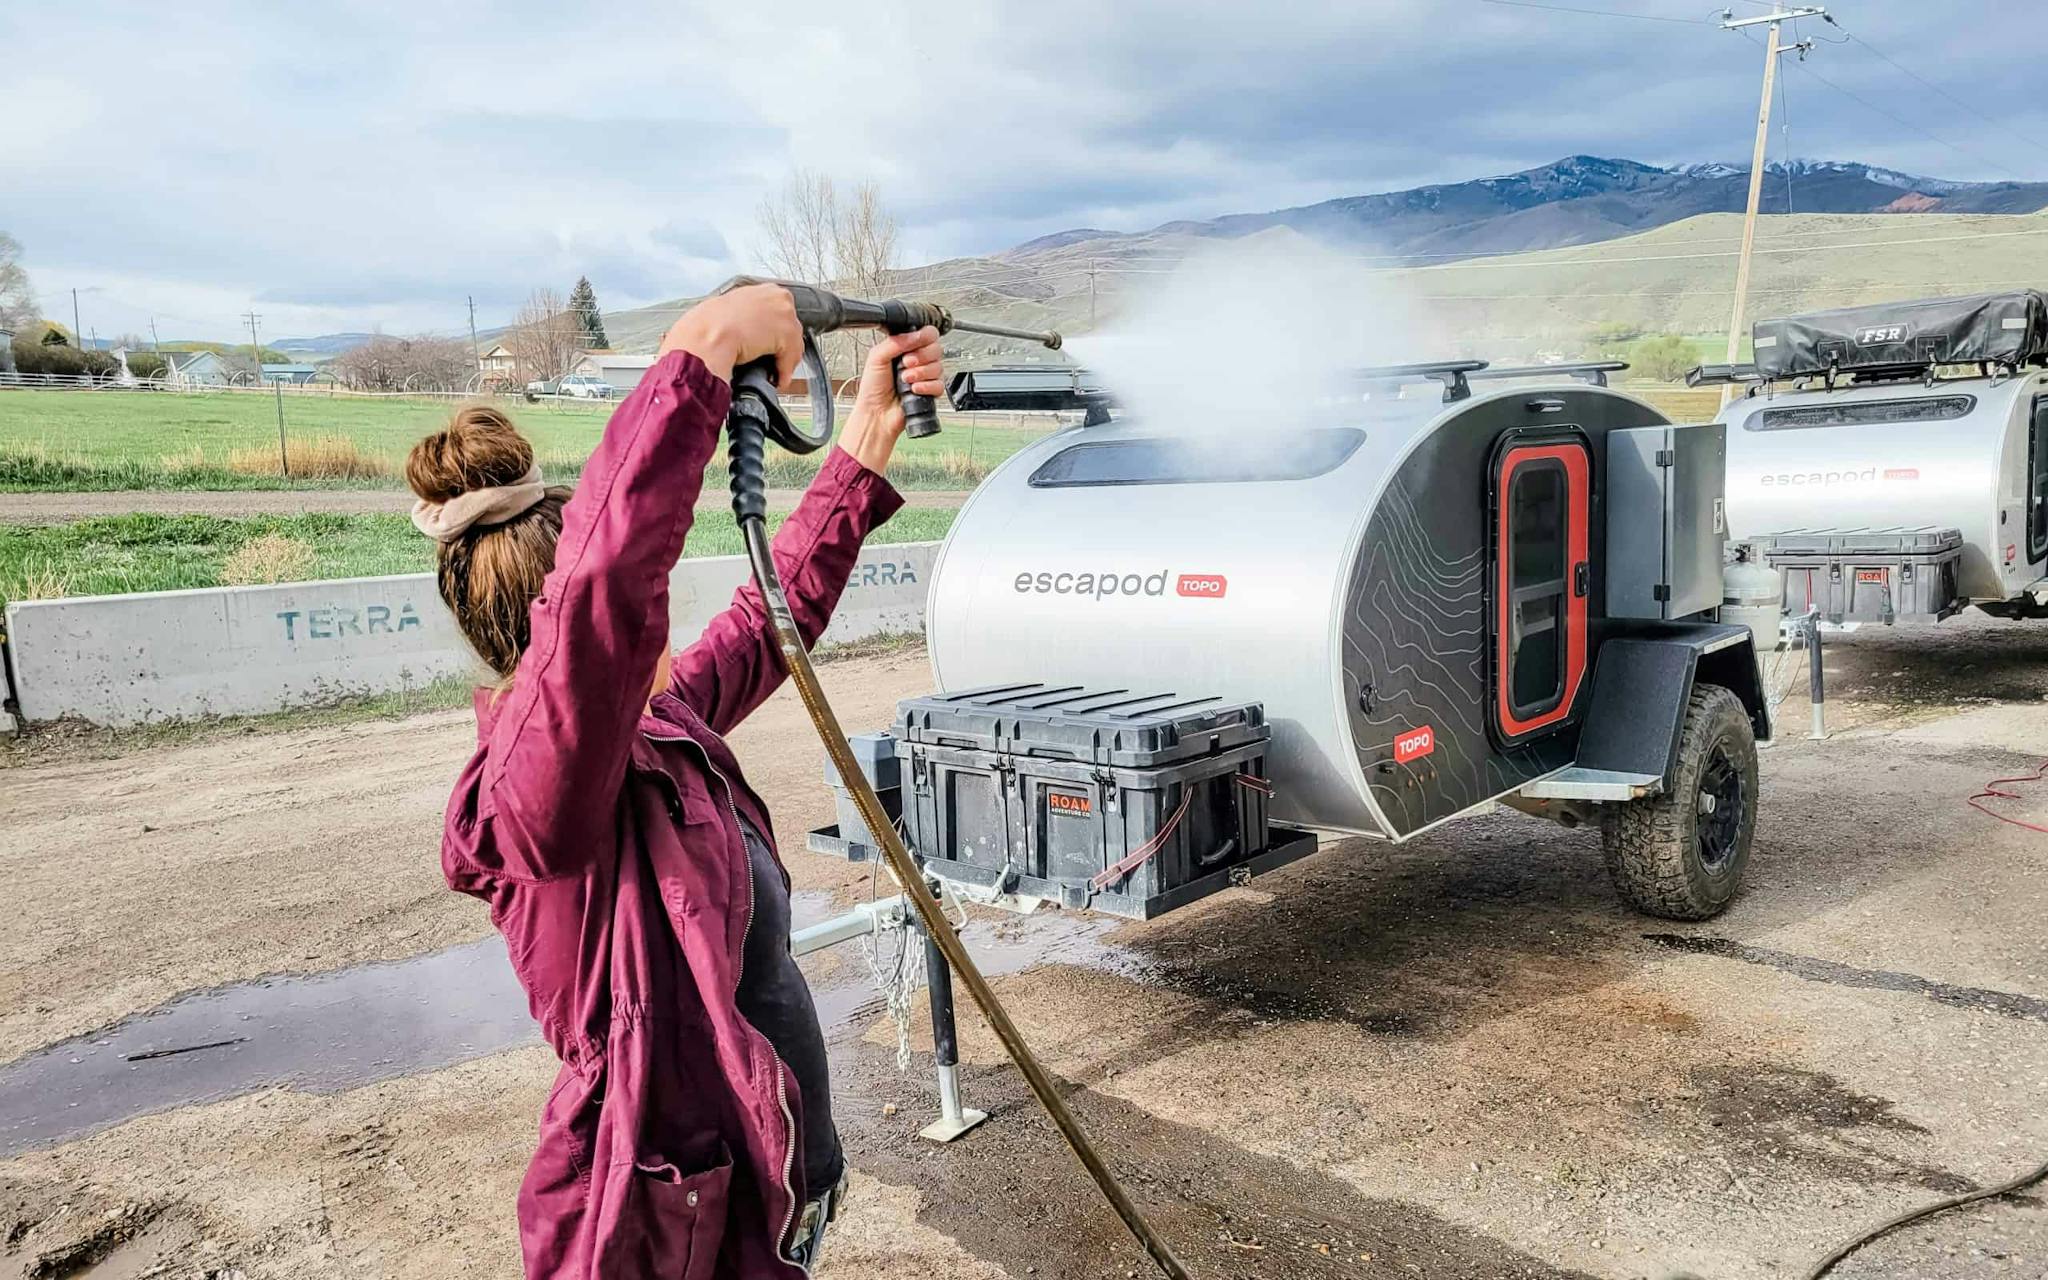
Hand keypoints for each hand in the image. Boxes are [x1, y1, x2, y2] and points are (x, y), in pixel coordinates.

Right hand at [660, 284, 801, 383]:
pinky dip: (784, 371)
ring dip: (784, 361)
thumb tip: (748, 334)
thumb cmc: (707, 326)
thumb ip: (746, 318)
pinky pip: (791, 357)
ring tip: (774, 374)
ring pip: (794, 344)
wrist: (706, 336)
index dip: (776, 334)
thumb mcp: (729, 312)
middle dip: (783, 348)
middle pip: (791, 328)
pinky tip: (776, 379)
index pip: (781, 314)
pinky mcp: (786, 333)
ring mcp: (784, 313)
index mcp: (764, 290)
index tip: (773, 347)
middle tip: (774, 363)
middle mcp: (778, 297)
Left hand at [838, 327, 942, 473]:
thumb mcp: (877, 357)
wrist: (876, 413)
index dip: (925, 337)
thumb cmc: (873, 388)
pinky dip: (926, 386)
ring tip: (905, 379)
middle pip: (936, 349)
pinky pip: (940, 384)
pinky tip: (914, 389)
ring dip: (921, 373)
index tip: (915, 343)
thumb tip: (915, 334)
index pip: (927, 334)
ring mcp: (925, 376)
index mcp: (905, 348)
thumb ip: (896, 341)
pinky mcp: (931, 391)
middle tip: (906, 363)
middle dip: (921, 356)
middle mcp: (917, 360)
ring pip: (939, 367)